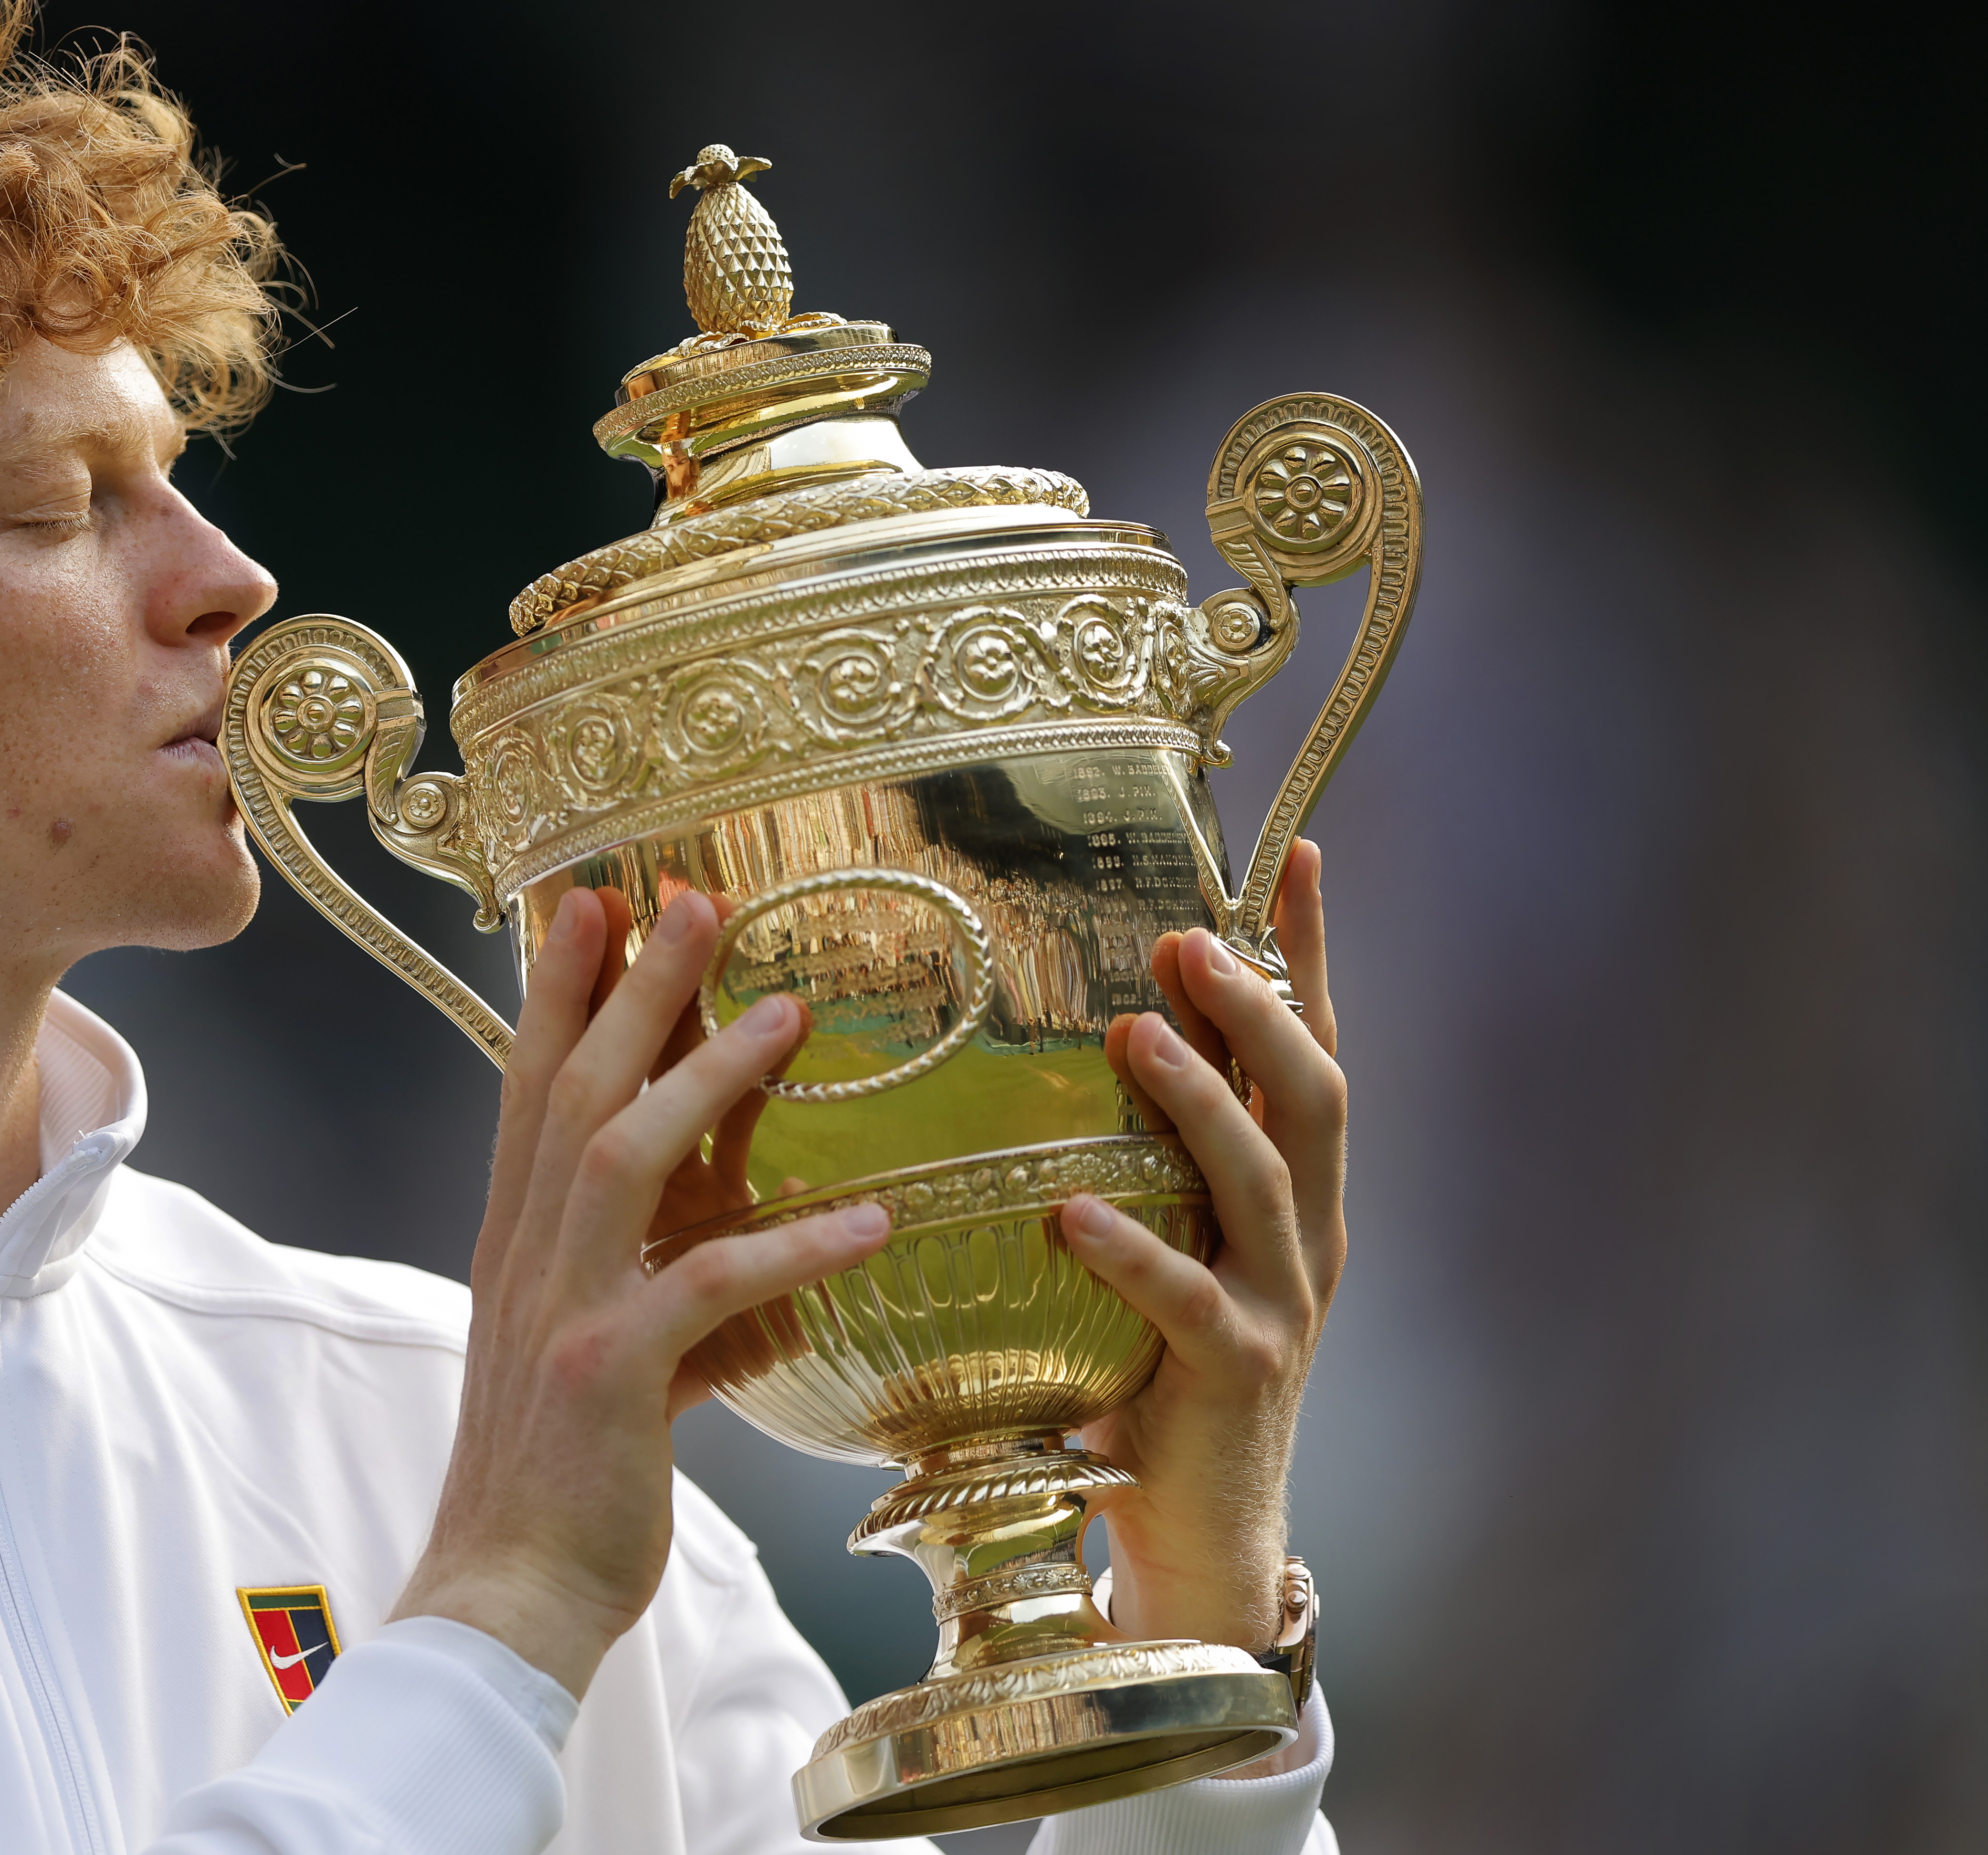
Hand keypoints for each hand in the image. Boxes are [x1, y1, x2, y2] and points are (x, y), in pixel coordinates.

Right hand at [388, 888, 891, 1696]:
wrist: (508, 1595)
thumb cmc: (566, 1478)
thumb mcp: (606, 1354)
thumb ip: (665, 1284)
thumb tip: (748, 1241)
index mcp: (520, 1246)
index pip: (532, 1090)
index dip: (562, 993)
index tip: (597, 904)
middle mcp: (528, 1257)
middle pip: (575, 1090)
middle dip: (633, 987)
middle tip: (689, 896)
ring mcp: (562, 1310)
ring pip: (622, 1156)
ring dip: (704, 1076)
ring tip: (788, 1013)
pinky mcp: (611, 1375)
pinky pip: (708, 1289)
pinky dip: (790, 1248)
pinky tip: (869, 1220)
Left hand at [1068, 838, 1344, 1653]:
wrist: (1198, 1531)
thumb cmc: (1158, 1369)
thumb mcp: (1170, 1237)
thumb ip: (1151, 1151)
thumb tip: (1094, 1028)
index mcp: (1297, 1192)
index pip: (1315, 1048)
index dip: (1309, 954)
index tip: (1299, 855)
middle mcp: (1307, 1236)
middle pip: (1316, 1095)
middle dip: (1261, 1008)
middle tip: (1187, 940)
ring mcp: (1281, 1305)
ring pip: (1263, 1180)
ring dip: (1202, 1100)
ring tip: (1135, 1032)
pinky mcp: (1234, 1375)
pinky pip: (1185, 1299)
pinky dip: (1131, 1250)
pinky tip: (1070, 1210)